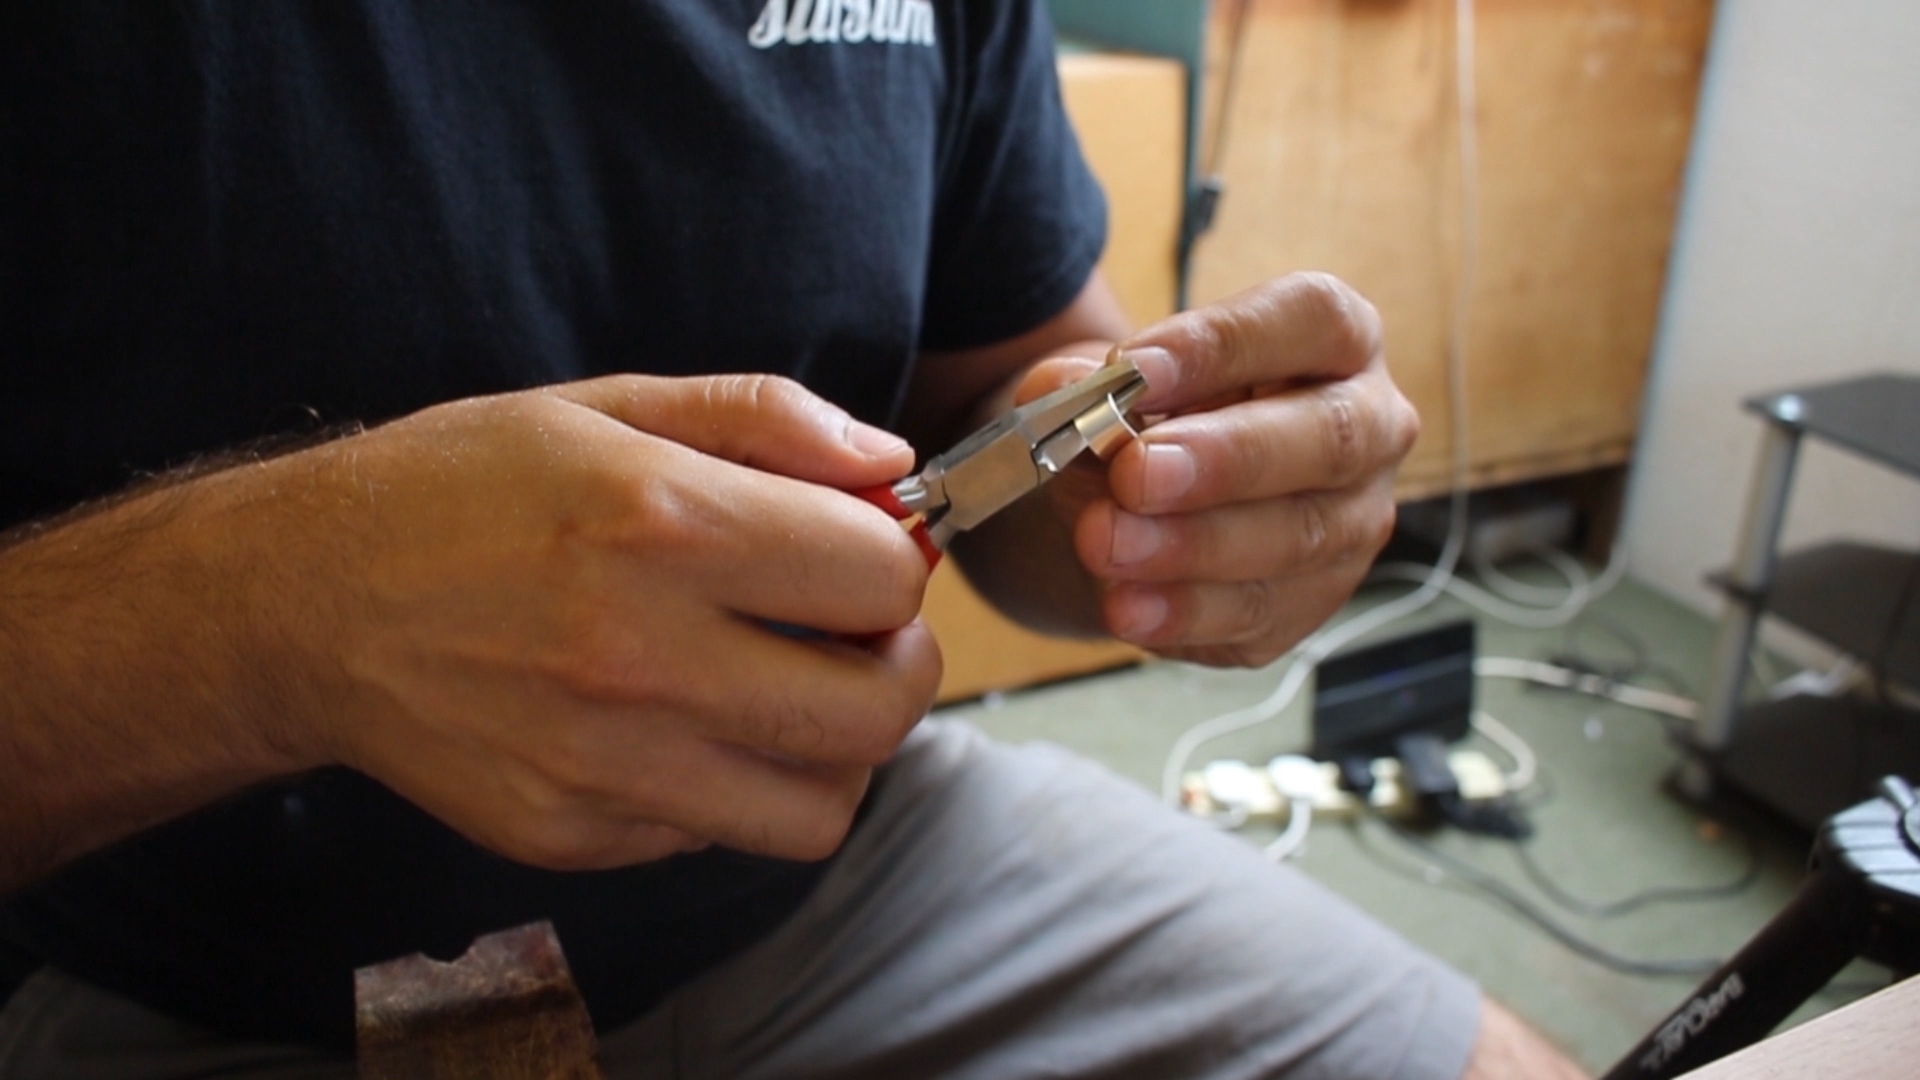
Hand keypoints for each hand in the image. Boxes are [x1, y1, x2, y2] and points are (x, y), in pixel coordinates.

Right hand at [269, 374, 940, 868]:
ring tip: (790, 691)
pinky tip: (686, 726)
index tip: (863, 553)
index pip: (881, 575)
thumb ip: (763, 420)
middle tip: (859, 634)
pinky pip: (720, 835)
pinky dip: (734, 786)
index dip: (895, 560)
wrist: (305, 601)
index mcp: (662, 523)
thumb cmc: (461, 488)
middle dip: (900, 664)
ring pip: (821, 808)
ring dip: (835, 750)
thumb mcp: (605, 406)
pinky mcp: (572, 835)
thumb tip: (893, 464)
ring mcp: (604, 764)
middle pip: (878, 709)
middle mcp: (640, 655)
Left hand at [1022, 272, 1418, 666]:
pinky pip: (1261, 614)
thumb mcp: (1110, 383)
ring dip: (1193, 545)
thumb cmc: (1154, 415)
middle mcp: (1369, 426)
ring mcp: (1351, 521)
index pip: (1312, 319)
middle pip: (1330, 437)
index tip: (1133, 370)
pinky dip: (1186, 613)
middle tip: (1135, 474)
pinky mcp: (1312, 601)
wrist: (1141, 502)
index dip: (1225, 344)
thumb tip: (1064, 393)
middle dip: (1227, 458)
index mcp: (1337, 339)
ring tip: (1105, 543)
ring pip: (1297, 537)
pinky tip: (1127, 605)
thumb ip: (1084, 383)